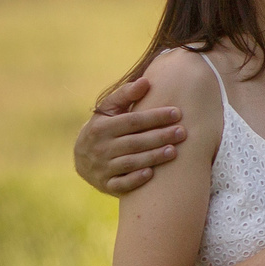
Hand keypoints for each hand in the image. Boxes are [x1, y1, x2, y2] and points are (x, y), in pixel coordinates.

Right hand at [74, 77, 183, 194]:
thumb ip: (126, 95)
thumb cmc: (104, 127)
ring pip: (130, 163)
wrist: (82, 158)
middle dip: (160, 137)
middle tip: (182, 132)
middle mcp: (100, 148)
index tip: (177, 113)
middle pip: (134, 142)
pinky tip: (152, 174)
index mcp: (101, 127)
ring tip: (175, 151)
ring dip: (153, 157)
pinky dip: (135, 180)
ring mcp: (102, 168)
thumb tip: (145, 81)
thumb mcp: (109, 110)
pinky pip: (121, 184)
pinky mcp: (105, 184)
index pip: (132, 121)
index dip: (155, 117)